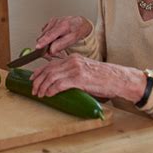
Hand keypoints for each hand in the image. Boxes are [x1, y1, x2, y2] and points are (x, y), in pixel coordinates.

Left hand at [30, 54, 146, 102]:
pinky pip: (59, 84)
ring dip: (43, 86)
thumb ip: (72, 73)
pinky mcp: (79, 78)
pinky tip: (49, 94)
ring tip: (39, 94)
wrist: (119, 79)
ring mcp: (75, 69)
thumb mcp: (85, 71)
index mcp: (73, 58)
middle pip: (48, 70)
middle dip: (38, 80)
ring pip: (51, 77)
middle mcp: (72, 61)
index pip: (50, 64)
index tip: (33, 78)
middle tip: (34, 89)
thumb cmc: (104, 78)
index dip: (39, 71)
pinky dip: (51, 90)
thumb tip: (58, 82)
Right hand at [36, 16, 92, 54]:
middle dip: (48, 49)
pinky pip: (44, 35)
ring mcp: (51, 22)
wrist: (79, 23)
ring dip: (48, 45)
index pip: (50, 35)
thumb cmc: (77, 30)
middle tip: (58, 54)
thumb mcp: (73, 39)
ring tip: (58, 48)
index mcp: (63, 25)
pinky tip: (55, 41)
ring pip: (43, 37)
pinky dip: (48, 40)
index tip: (38, 47)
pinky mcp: (48, 23)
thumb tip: (51, 51)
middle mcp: (55, 22)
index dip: (43, 42)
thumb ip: (61, 45)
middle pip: (44, 38)